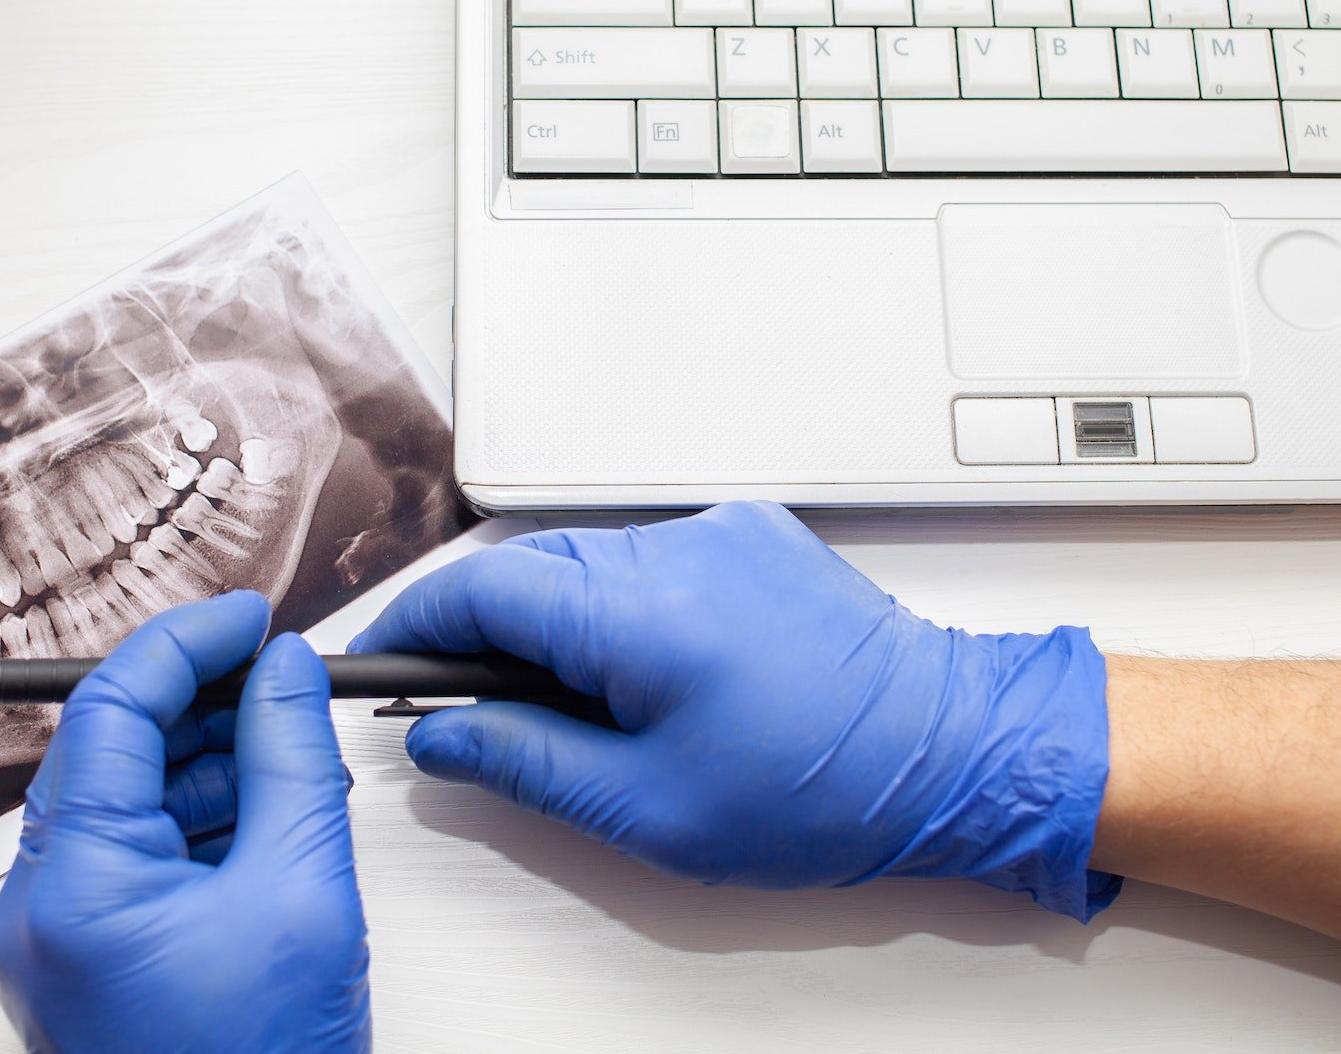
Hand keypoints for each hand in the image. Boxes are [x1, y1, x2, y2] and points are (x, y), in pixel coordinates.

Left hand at [0, 593, 370, 1052]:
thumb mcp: (302, 890)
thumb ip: (294, 759)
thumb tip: (289, 667)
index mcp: (74, 887)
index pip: (110, 710)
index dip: (186, 642)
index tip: (255, 615)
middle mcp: (41, 909)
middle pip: (111, 751)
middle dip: (202, 701)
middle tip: (287, 675)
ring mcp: (60, 942)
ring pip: (127, 802)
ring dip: (209, 760)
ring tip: (296, 749)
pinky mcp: (90, 964)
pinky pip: (137, 858)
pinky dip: (202, 821)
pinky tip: (272, 814)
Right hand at [352, 502, 1117, 918]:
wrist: (954, 750)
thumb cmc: (825, 791)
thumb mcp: (649, 808)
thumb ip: (525, 761)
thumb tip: (444, 734)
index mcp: (645, 617)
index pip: (485, 588)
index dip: (419, 623)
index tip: (386, 659)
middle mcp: (680, 551)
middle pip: (530, 566)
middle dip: (485, 627)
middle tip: (471, 701)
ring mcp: (722, 533)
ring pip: (587, 559)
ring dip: (556, 616)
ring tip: (576, 701)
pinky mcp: (755, 534)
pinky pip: (650, 554)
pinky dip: (619, 600)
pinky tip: (645, 665)